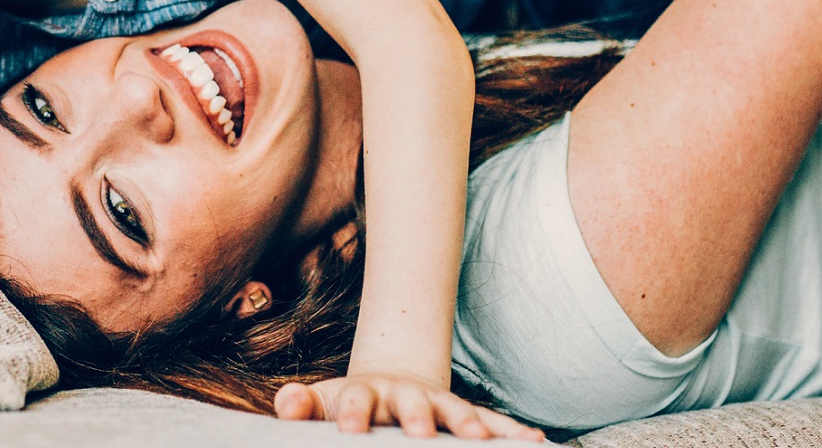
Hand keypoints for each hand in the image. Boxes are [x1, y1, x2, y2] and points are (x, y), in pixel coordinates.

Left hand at [274, 374, 543, 440]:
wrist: (393, 379)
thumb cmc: (351, 403)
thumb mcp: (323, 401)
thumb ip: (302, 403)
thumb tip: (286, 402)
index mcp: (367, 394)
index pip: (357, 401)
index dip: (354, 413)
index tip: (351, 430)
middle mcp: (406, 396)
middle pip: (412, 403)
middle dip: (417, 416)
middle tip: (418, 431)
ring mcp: (438, 404)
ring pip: (457, 412)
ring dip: (469, 424)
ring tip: (479, 438)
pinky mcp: (463, 416)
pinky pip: (491, 424)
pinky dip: (511, 432)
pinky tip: (535, 442)